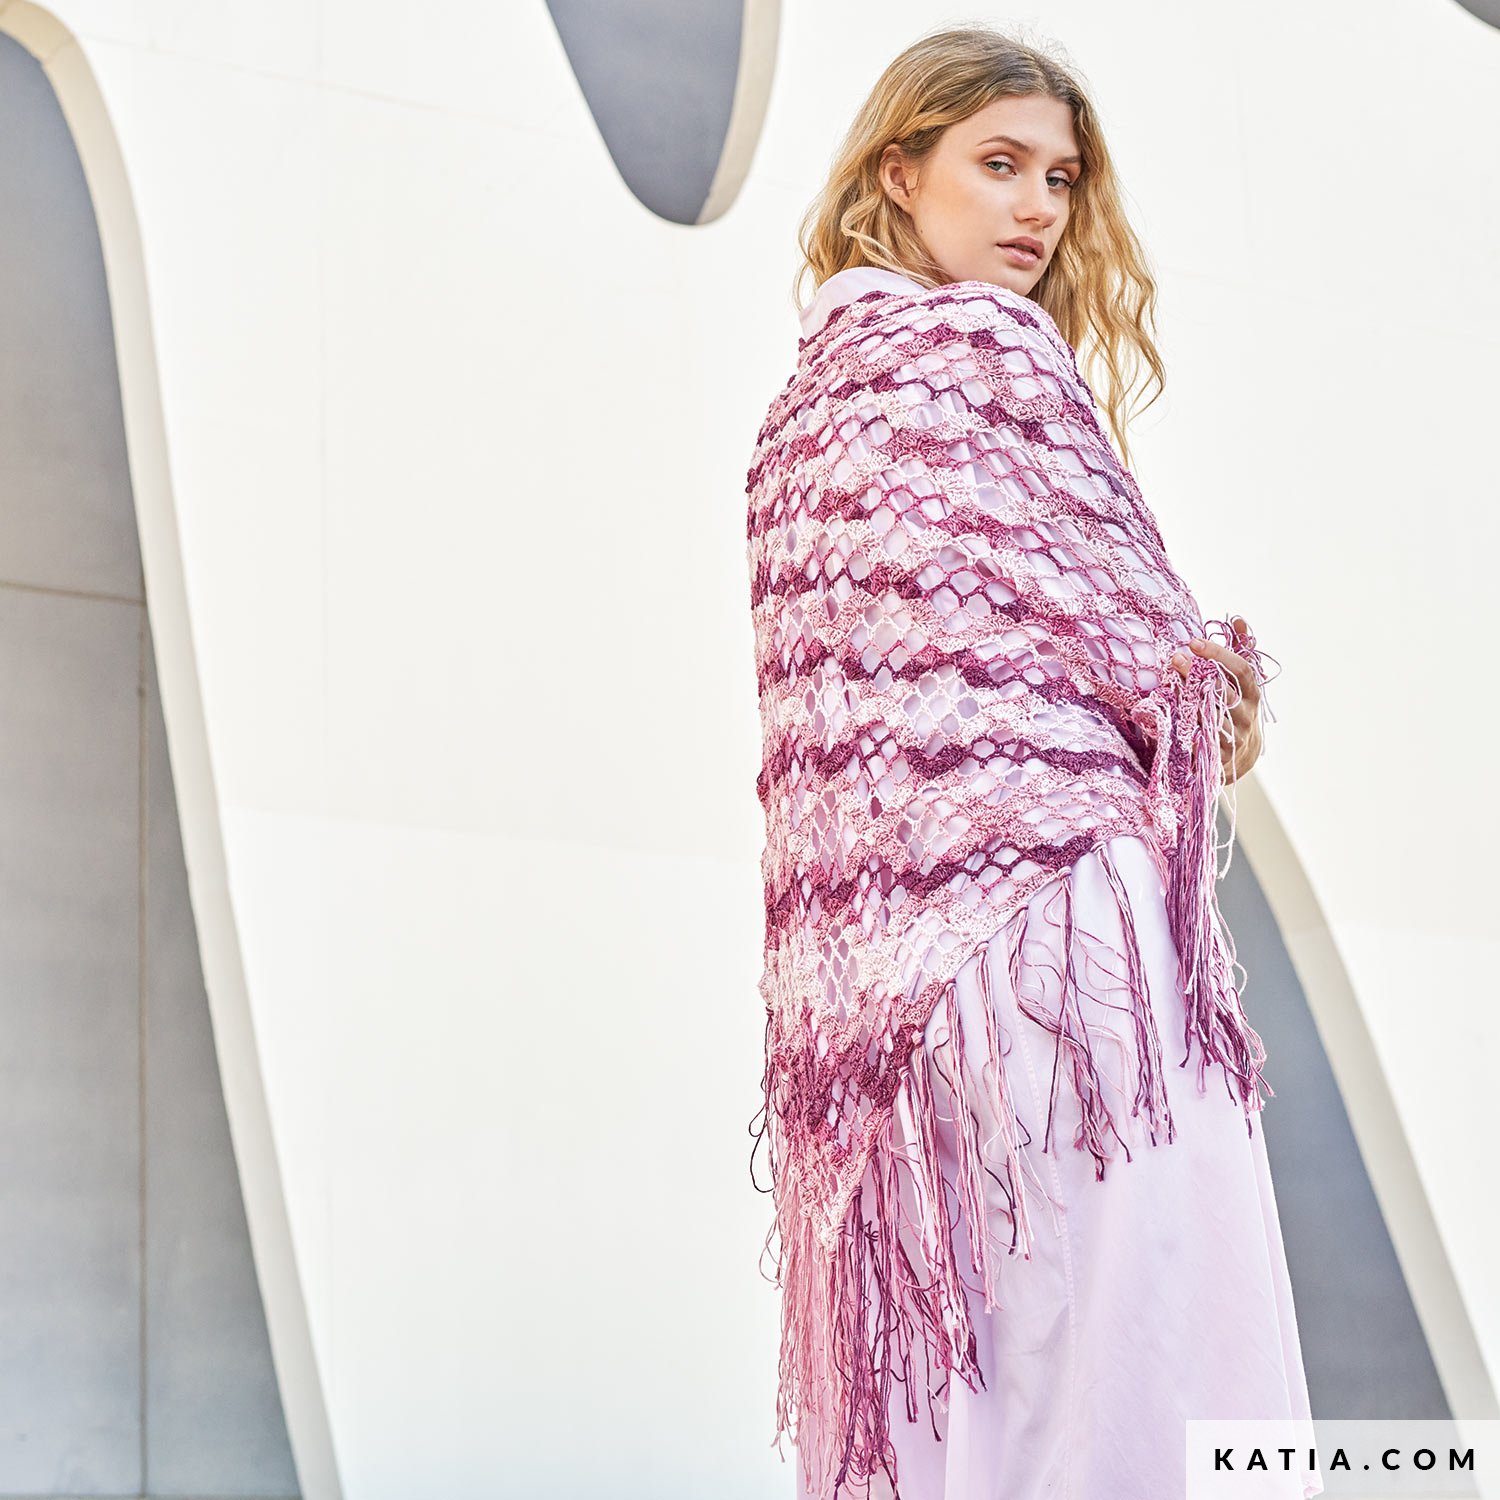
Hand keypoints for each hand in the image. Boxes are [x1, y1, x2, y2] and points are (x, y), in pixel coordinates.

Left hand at [1169, 615, 1263, 783]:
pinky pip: (1198, 742)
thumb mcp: (1242, 683)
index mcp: (1252, 695)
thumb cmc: (1237, 710)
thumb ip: (1241, 651)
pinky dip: (1185, 730)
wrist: (1243, 757)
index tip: (1194, 642)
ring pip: (1208, 717)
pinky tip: (1168, 718)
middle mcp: (1245, 716)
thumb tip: (1238, 618)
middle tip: (1175, 657)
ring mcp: (1232, 738)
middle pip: (1220, 692)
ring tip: (1167, 683)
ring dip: (1186, 700)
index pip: (1241, 670)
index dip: (1219, 654)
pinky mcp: (1218, 758)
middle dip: (1196, 675)